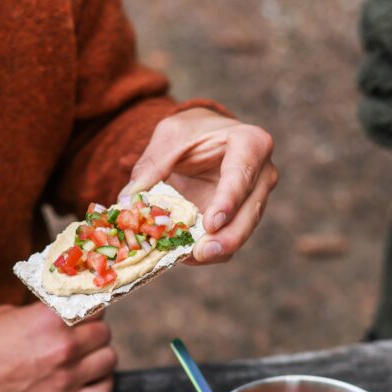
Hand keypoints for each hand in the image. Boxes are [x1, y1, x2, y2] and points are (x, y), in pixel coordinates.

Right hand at [0, 304, 115, 391]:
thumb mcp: (7, 315)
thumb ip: (41, 311)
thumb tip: (63, 306)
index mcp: (50, 318)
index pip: (94, 304)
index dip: (92, 306)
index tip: (89, 310)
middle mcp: (64, 345)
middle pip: (104, 332)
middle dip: (94, 331)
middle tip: (82, 335)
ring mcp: (66, 377)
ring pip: (109, 360)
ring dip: (100, 357)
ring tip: (86, 357)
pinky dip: (102, 385)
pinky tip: (90, 380)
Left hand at [122, 108, 277, 263]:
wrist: (203, 141)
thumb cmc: (191, 133)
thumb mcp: (169, 136)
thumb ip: (153, 164)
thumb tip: (129, 198)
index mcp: (251, 143)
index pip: (242, 174)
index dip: (229, 200)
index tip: (212, 223)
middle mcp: (262, 174)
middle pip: (250, 211)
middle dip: (228, 236)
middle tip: (202, 252)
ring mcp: (254, 201)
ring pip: (242, 231)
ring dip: (217, 249)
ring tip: (191, 257)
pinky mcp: (240, 220)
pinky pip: (229, 242)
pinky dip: (210, 252)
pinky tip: (187, 256)